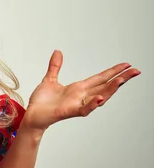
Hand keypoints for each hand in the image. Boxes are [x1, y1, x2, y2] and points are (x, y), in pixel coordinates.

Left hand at [22, 50, 140, 131]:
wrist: (32, 115)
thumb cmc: (41, 102)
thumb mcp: (49, 80)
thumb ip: (55, 66)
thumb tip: (58, 52)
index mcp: (78, 88)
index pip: (100, 78)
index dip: (113, 72)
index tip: (126, 65)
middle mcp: (80, 96)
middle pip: (105, 86)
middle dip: (120, 79)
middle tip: (136, 71)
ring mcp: (76, 104)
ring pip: (98, 96)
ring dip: (110, 89)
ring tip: (122, 80)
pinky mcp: (69, 112)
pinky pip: (83, 109)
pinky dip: (91, 104)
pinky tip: (99, 98)